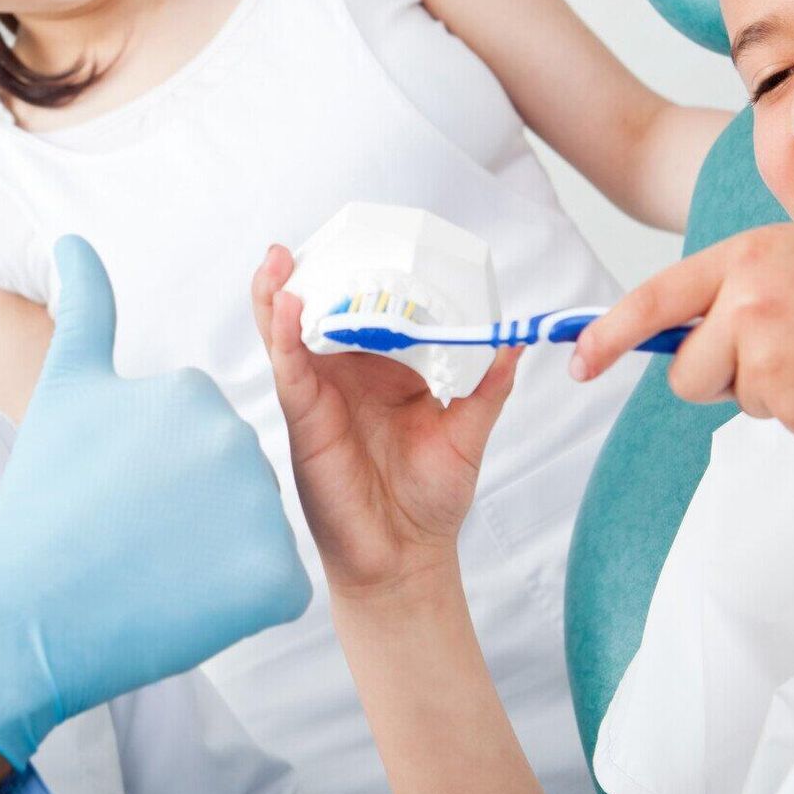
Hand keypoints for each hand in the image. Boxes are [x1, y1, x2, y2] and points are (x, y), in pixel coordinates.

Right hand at [0, 237, 309, 769]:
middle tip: (133, 538)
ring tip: (153, 572)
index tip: (116, 497)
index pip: (204, 442)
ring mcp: (258, 508)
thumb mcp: (64, 391)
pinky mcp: (274, 578)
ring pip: (256, 539)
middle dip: (195, 519)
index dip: (162, 482)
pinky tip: (186, 606)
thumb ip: (86, 308)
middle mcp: (236, 437)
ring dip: (215, 563)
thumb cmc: (40, 503)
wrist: (22, 614)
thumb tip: (72, 237)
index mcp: (193, 392)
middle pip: (237, 487)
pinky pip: (275, 592)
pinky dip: (238, 608)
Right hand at [251, 244, 521, 598]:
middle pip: (315, 312)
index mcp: (379, 370)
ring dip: (277, 293)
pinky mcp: (304, 420)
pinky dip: (283, 336)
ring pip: (287, 334)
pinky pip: (289, 370)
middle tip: (308, 238)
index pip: (363, 310)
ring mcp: (318, 395)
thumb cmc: (429, 497)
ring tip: (279, 257)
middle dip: (306, 274)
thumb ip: (488, 386)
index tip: (366, 237)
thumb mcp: (467, 431)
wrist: (408, 556)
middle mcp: (343, 376)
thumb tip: (516, 341)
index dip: (357, 274)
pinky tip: (286, 306)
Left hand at [573, 223, 793, 438]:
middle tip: (783, 350)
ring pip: (731, 398)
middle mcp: (748, 304)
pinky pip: (775, 419)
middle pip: (684, 371)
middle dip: (714, 375)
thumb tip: (678, 340)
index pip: (653, 299)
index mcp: (746, 258)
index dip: (606, 335)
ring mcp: (770, 358)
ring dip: (765, 389)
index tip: (577, 363)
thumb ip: (739, 289)